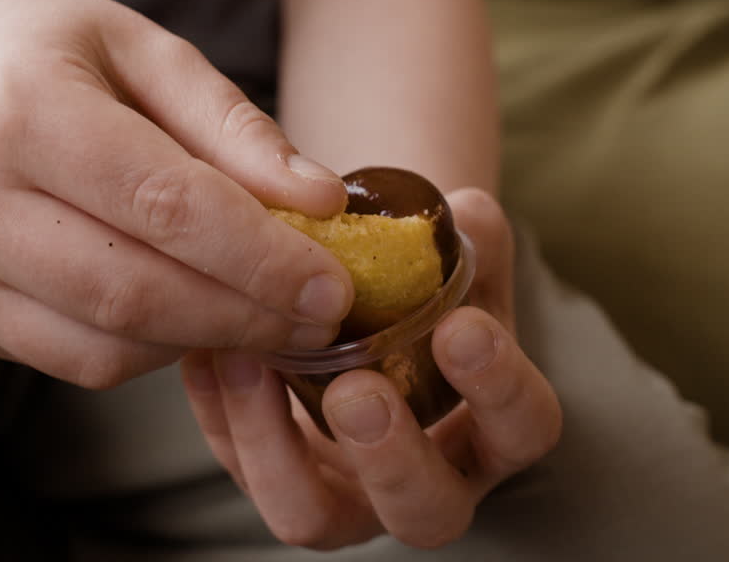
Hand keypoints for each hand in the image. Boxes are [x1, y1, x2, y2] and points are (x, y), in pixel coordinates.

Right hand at [0, 0, 353, 387]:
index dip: (260, 257)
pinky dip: (151, 352)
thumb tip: (321, 204)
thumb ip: (233, 126)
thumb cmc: (49, 54)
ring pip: (106, 347)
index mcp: (21, 106)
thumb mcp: (145, 49)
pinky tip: (192, 315)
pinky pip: (76, 363)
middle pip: (135, 291)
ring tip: (264, 315)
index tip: (334, 287)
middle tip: (320, 320)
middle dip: (246, 317)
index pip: (163, 203)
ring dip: (203, 342)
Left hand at [180, 189, 561, 548]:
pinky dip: (219, 410)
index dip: (498, 387)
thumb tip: (458, 213)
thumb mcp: (453, 262)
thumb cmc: (424, 295)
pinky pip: (240, 466)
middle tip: (357, 391)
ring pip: (310, 515)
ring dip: (276, 442)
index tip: (460, 328)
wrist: (362, 314)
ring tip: (251, 360)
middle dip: (390, 454)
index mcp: (492, 428)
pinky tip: (206, 350)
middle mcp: (427, 482)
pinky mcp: (275, 481)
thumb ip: (465, 238)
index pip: (523, 428)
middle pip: (426, 511)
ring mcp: (345, 495)